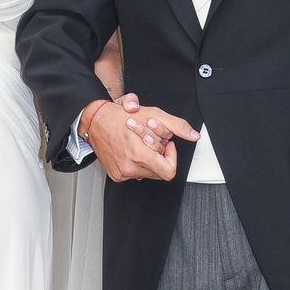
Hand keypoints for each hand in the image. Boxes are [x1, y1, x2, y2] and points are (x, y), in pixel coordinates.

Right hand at [81, 98, 198, 182]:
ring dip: (148, 158)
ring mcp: (122, 173)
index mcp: (139, 155)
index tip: (166, 145)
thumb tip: (193, 135)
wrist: (95, 121)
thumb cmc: (120, 116)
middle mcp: (130, 167)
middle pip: (159, 171)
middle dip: (158, 154)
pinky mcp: (116, 175)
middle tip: (150, 139)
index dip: (171, 158)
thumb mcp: (153, 114)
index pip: (168, 171)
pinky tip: (130, 149)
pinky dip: (136, 162)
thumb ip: (177, 126)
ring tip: (139, 142)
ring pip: (148, 173)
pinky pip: (135, 173)